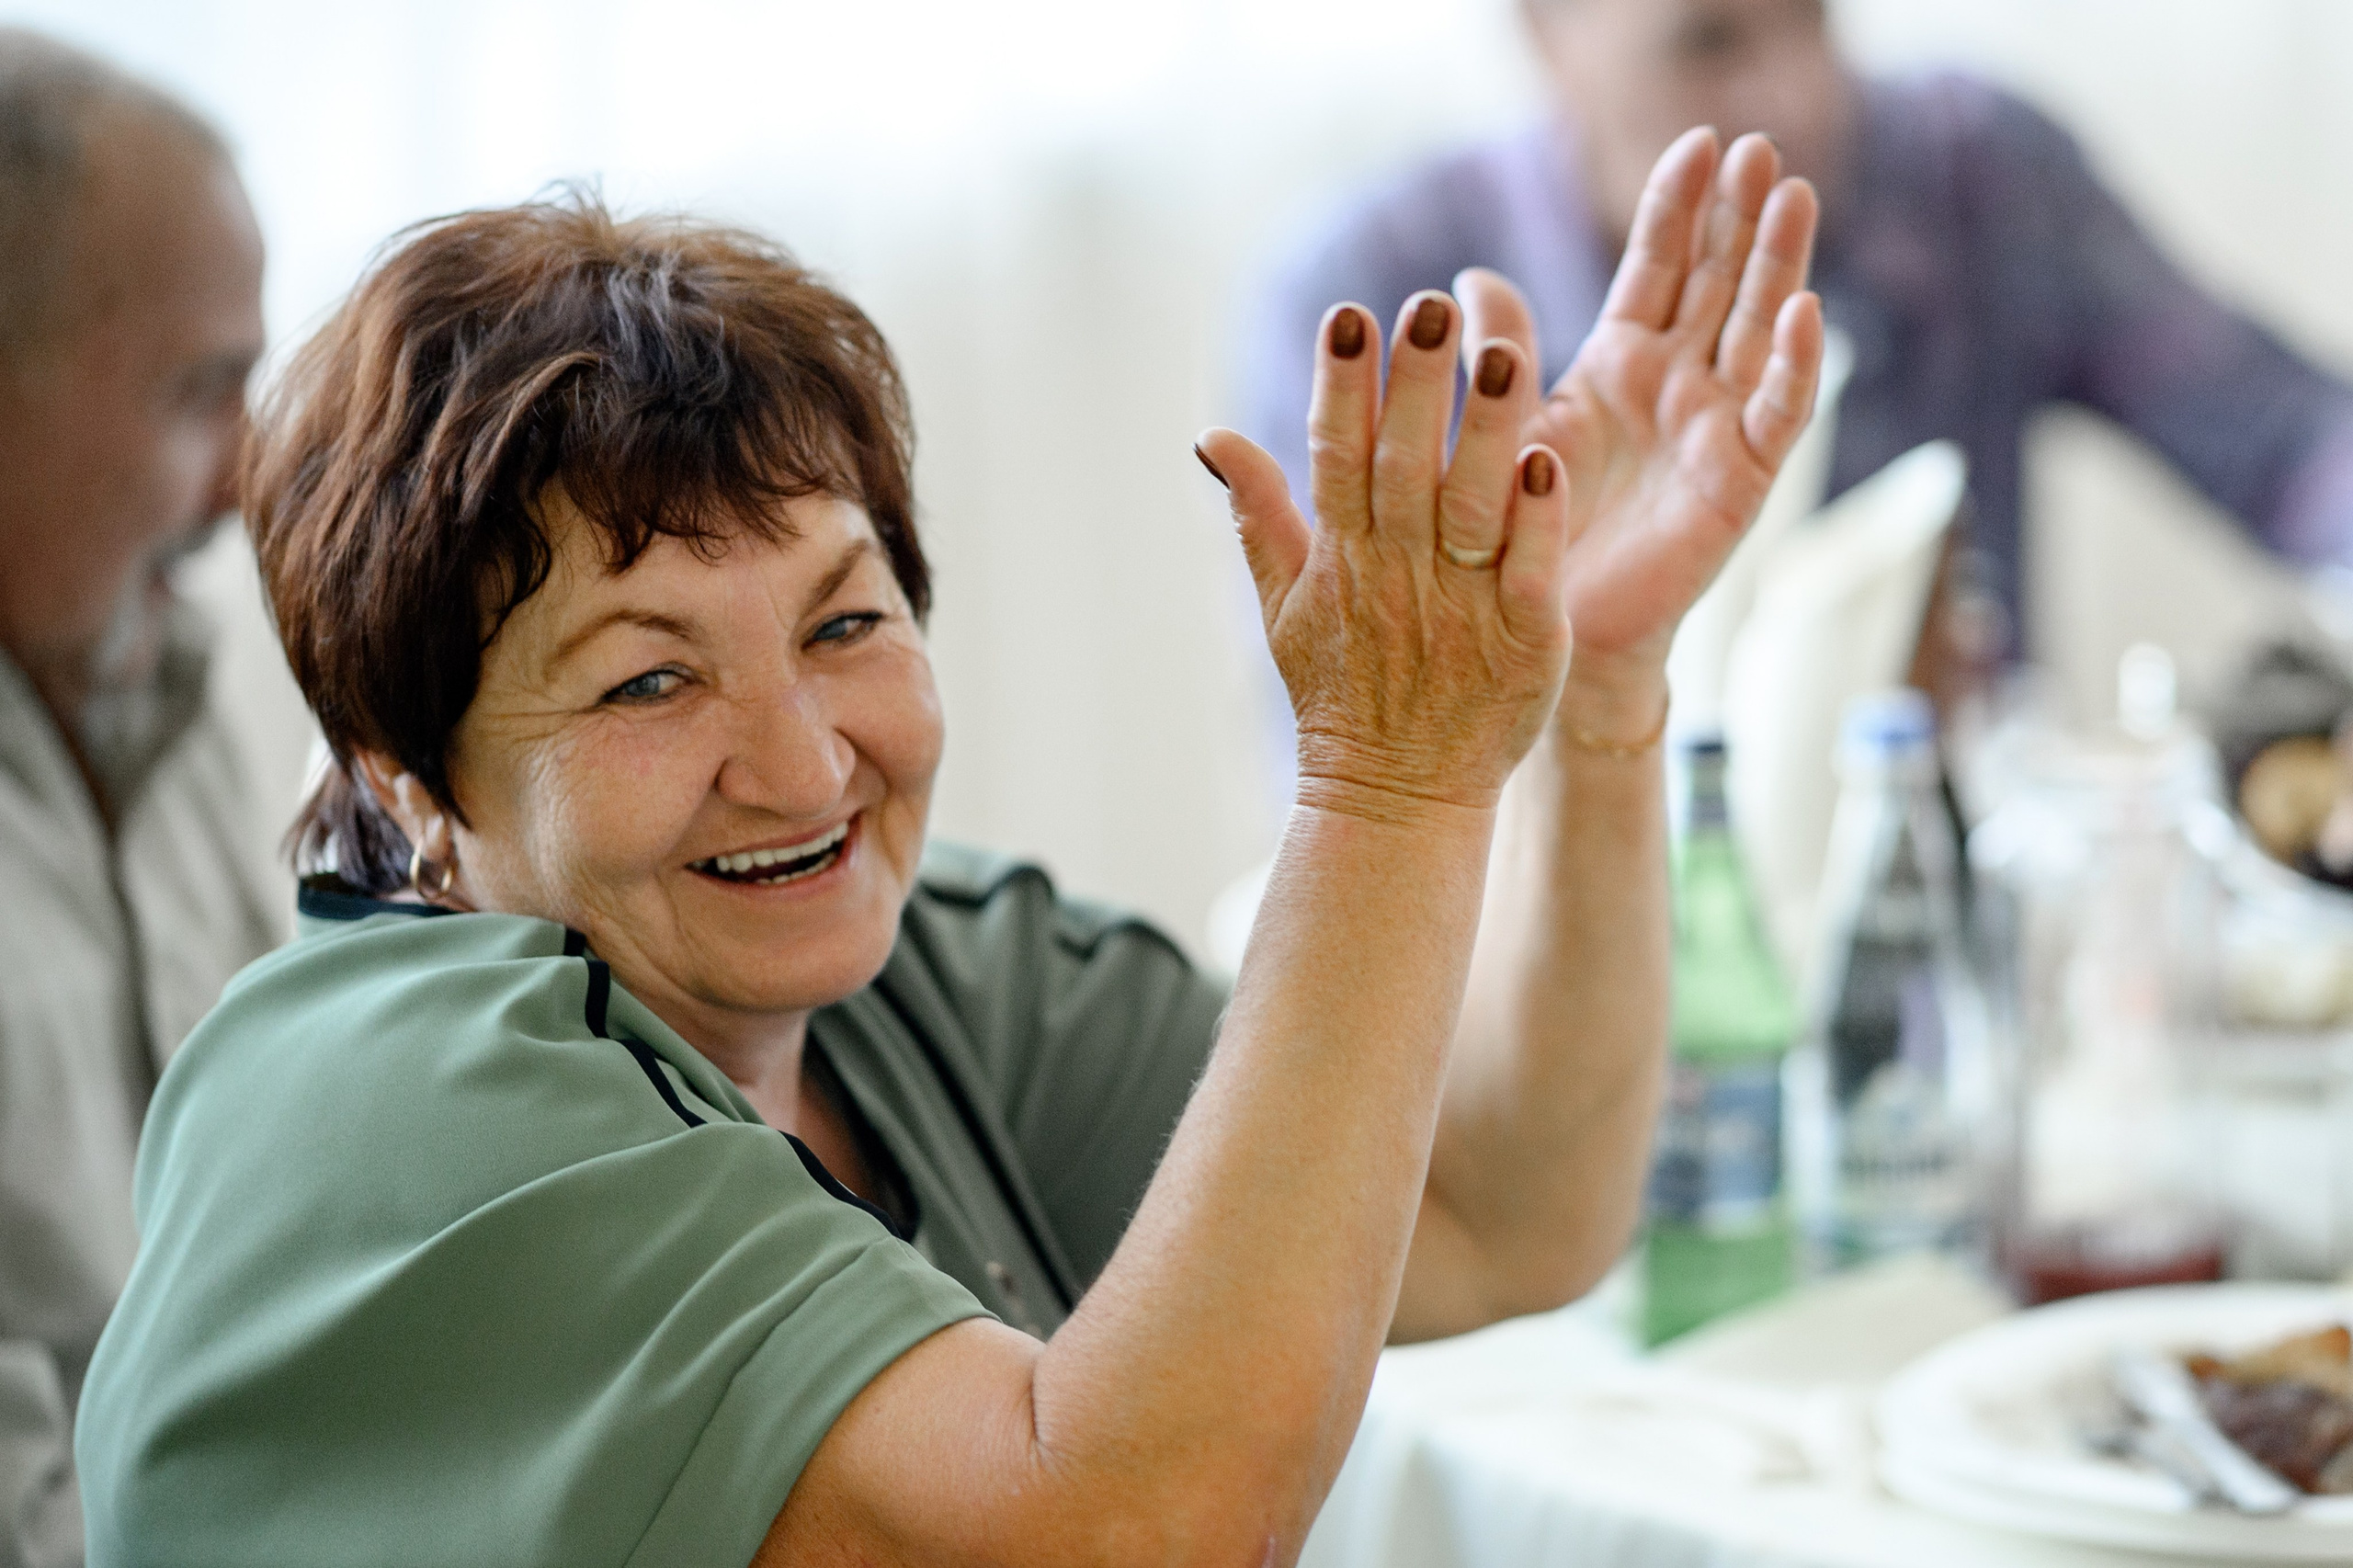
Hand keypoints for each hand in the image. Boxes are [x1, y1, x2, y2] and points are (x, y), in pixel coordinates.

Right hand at [1199, 290, 1573, 818]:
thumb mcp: (1285, 607)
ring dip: (1485, 432)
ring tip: (1503, 354)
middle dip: (1415, 385)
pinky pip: (1529, 573)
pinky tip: (1550, 460)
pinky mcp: (1524, 643)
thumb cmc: (1343, 695)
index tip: (1349, 315)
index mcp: (1342, 555)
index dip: (1340, 386)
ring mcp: (1462, 607)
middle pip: (1404, 465)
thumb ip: (1258, 514)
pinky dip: (1538, 521)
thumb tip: (1211, 435)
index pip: (1334, 454)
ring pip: (1472, 504)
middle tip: (1432, 306)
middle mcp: (1398, 571)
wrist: (1397, 799)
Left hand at [1460, 129, 1822, 677]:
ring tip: (1793, 193)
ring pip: (1758, 330)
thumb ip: (1498, 354)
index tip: (1699, 140)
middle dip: (1739, 216)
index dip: (1678, 207)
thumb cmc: (1522, 534)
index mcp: (1620, 364)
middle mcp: (1676, 386)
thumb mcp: (1502, 429)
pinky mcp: (1738, 481)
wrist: (1548, 628)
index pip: (1657, 267)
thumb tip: (1467, 278)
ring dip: (1778, 264)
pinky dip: (1794, 364)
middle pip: (1719, 282)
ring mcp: (1714, 429)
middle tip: (1758, 146)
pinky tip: (1805, 310)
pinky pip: (1775, 413)